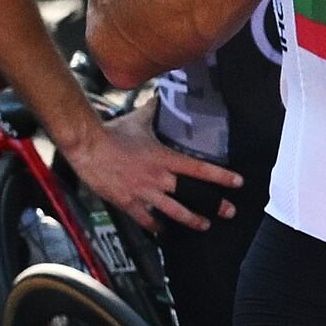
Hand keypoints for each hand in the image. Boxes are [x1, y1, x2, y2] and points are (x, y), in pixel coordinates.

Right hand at [65, 104, 236, 231]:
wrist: (87, 147)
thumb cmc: (112, 132)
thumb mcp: (138, 120)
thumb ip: (153, 110)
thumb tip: (162, 94)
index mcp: (164, 158)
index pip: (199, 169)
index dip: (221, 177)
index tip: (238, 183)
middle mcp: (158, 178)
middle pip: (192, 195)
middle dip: (214, 205)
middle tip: (230, 211)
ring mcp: (144, 193)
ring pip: (174, 212)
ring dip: (192, 220)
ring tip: (204, 225)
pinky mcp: (128, 203)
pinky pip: (146, 220)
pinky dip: (155, 227)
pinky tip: (163, 231)